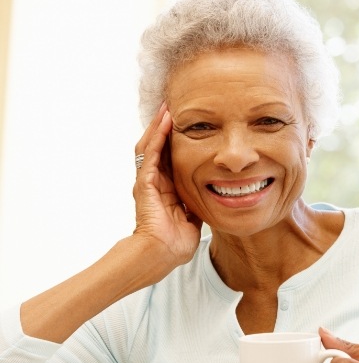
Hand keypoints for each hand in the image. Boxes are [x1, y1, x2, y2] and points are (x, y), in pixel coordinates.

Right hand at [132, 103, 201, 268]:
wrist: (161, 254)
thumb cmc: (174, 243)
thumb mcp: (191, 219)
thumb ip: (195, 206)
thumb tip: (209, 199)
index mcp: (165, 190)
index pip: (169, 159)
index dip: (175, 143)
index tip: (187, 127)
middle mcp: (154, 183)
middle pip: (158, 148)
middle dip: (165, 128)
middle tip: (175, 108)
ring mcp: (147, 182)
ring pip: (151, 146)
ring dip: (159, 126)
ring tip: (168, 108)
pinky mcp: (145, 183)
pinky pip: (150, 155)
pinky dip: (157, 137)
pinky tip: (165, 122)